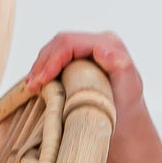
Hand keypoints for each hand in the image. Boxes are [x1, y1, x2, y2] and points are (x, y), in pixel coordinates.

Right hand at [23, 29, 143, 115]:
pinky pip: (55, 59)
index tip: (41, 80)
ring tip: (31, 86)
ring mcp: (85, 50)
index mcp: (107, 42)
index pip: (71, 43)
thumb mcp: (130, 87)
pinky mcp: (77, 60)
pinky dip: (43, 71)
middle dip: (42, 63)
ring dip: (39, 67)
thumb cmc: (128, 107)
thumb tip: (101, 49)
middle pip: (59, 43)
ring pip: (54, 50)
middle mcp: (96, 41)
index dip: (52, 59)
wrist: (126, 121)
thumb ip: (120, 66)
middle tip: (31, 85)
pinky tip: (36, 84)